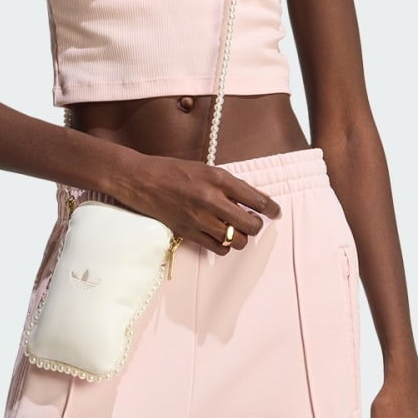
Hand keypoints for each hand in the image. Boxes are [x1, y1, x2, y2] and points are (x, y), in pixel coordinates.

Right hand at [117, 155, 282, 257]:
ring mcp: (200, 218)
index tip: (276, 212)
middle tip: (253, 222)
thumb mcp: (205, 168)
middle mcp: (211, 199)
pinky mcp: (188, 232)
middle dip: (256, 226)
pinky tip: (221, 238)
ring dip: (241, 237)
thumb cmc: (172, 171)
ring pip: (236, 240)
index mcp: (218, 178)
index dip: (271, 208)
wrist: (141, 179)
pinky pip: (218, 248)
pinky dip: (225, 246)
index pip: (257, 199)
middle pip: (250, 224)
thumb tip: (251, 200)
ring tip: (235, 230)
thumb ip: (228, 184)